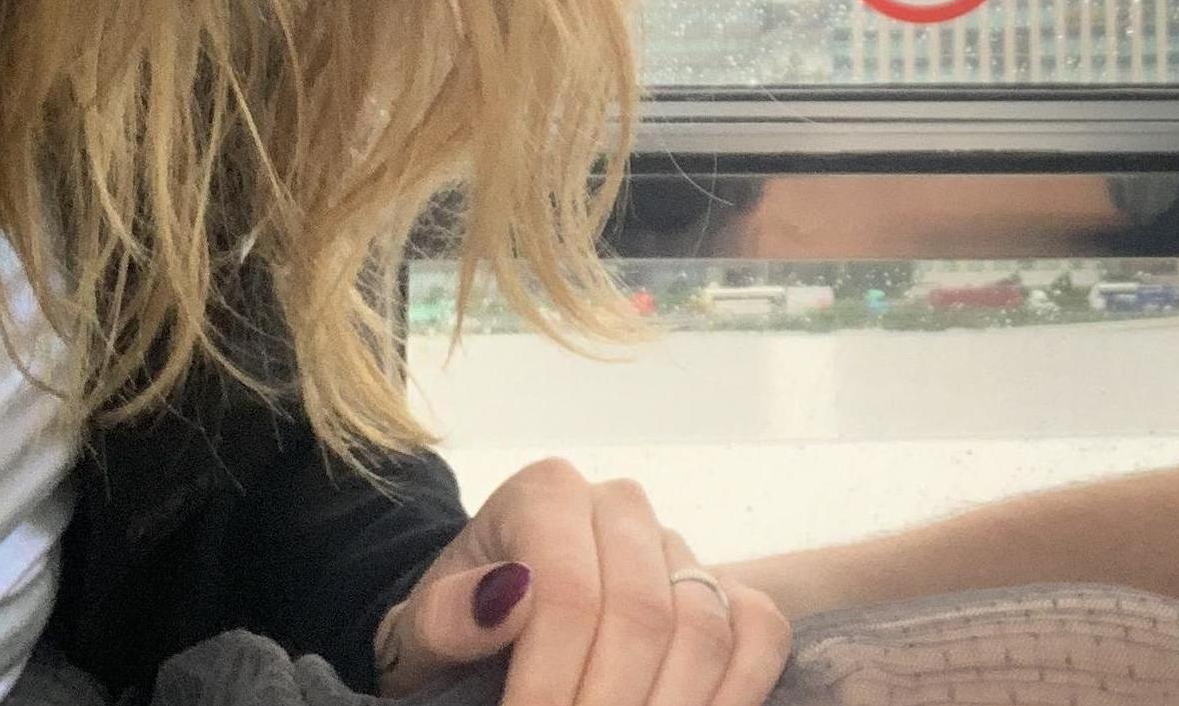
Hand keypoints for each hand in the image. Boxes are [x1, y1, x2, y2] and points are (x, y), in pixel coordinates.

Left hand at [372, 457, 791, 705]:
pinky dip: (738, 690)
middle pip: (640, 614)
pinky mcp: (722, 585)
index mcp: (546, 494)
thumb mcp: (418, 632)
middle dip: (609, 705)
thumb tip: (505, 596)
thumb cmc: (451, 633)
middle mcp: (620, 506)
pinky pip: (760, 628)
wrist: (488, 629)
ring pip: (704, 625)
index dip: (550, 685)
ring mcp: (677, 545)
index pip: (568, 591)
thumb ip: (442, 617)